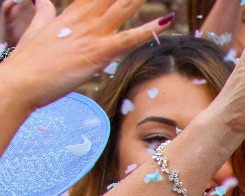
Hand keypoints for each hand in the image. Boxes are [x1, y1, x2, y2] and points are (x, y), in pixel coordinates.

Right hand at [0, 0, 172, 113]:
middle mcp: (84, 19)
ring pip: (123, 7)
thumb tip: (42, 1)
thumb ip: (45, 14)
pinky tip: (167, 20)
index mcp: (72, 14)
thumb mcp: (37, 31)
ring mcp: (93, 34)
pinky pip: (130, 38)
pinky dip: (150, 29)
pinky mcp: (99, 52)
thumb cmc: (28, 61)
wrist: (21, 81)